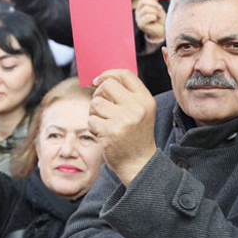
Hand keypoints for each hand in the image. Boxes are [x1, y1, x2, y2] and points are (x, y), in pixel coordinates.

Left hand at [88, 70, 156, 186]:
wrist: (139, 164)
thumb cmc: (135, 135)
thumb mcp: (140, 111)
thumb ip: (126, 94)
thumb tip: (100, 78)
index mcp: (146, 99)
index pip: (124, 74)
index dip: (108, 74)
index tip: (97, 80)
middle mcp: (137, 108)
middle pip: (106, 86)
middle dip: (98, 95)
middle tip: (101, 108)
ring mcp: (124, 120)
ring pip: (95, 103)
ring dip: (95, 113)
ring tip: (105, 123)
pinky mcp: (110, 132)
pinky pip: (91, 120)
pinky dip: (93, 127)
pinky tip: (103, 134)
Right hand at [135, 0, 165, 42]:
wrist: (162, 30)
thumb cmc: (160, 18)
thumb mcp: (157, 7)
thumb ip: (154, 2)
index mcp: (141, 5)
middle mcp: (138, 10)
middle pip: (143, 1)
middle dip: (153, 3)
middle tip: (159, 8)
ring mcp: (138, 18)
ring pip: (145, 8)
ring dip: (155, 11)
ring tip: (158, 15)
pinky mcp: (141, 24)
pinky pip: (147, 16)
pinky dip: (154, 17)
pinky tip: (156, 19)